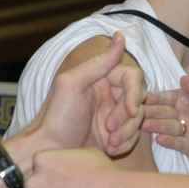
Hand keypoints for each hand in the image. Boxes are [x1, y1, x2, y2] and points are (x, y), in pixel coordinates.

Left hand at [26, 32, 145, 155]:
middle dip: (128, 118)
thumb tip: (120, 35)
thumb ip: (99, 62)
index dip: (135, 93)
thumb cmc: (57, 119)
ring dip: (127, 133)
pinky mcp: (117, 136)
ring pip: (139, 120)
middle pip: (139, 100)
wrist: (49, 153)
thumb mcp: (73, 84)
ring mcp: (115, 116)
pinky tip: (110, 148)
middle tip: (109, 129)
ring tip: (109, 143)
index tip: (131, 110)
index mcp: (102, 79)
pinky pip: (134, 136)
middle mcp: (111, 95)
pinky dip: (126, 144)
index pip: (133, 77)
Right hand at [141, 75, 188, 160]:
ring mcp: (182, 130)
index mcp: (181, 99)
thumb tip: (185, 80)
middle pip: (160, 112)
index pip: (164, 97)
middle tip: (134, 111)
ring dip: (155, 125)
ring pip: (166, 126)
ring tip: (144, 125)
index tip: (140, 95)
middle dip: (148, 111)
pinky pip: (177, 142)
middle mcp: (178, 114)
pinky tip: (160, 139)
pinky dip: (169, 141)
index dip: (153, 97)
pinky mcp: (188, 145)